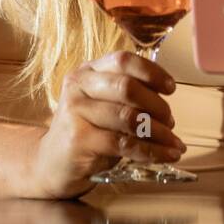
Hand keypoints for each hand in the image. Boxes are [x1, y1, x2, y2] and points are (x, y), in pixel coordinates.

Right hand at [27, 51, 185, 198]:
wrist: (50, 163)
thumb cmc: (87, 130)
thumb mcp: (105, 105)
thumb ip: (130, 95)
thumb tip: (167, 99)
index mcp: (88, 71)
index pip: (124, 60)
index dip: (152, 72)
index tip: (170, 88)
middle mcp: (79, 87)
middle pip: (127, 87)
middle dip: (157, 105)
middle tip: (170, 121)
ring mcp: (75, 113)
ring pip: (128, 118)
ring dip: (159, 132)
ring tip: (173, 143)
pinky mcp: (78, 140)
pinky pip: (123, 143)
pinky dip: (151, 151)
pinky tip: (166, 155)